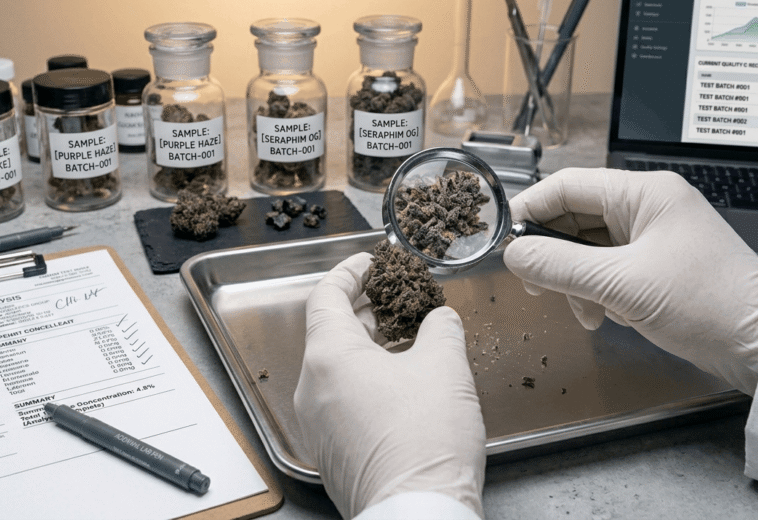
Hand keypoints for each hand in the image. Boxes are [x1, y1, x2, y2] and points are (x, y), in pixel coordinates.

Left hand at [294, 253, 484, 519]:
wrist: (417, 510)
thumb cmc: (424, 442)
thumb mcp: (445, 366)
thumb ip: (441, 328)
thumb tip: (440, 319)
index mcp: (329, 358)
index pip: (326, 296)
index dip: (350, 272)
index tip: (370, 262)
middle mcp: (312, 389)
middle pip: (331, 332)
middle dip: (368, 310)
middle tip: (399, 297)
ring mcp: (318, 424)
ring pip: (337, 368)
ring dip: (370, 346)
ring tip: (410, 338)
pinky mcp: (332, 451)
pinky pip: (342, 400)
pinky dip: (368, 379)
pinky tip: (404, 383)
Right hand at [503, 168, 757, 394]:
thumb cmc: (707, 304)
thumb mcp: (621, 284)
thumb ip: (559, 266)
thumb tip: (513, 255)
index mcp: (644, 193)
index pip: (568, 185)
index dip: (531, 209)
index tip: (505, 239)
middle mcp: (647, 207)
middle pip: (575, 217)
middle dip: (553, 254)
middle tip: (535, 284)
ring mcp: (653, 236)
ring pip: (588, 248)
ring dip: (575, 280)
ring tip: (583, 311)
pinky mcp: (656, 265)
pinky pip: (607, 269)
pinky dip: (596, 292)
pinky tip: (603, 316)